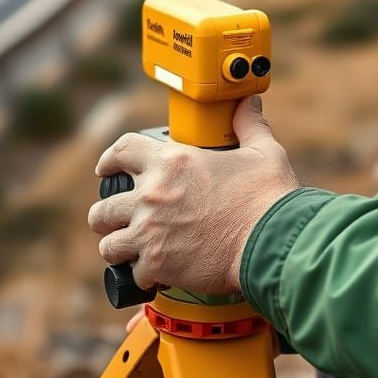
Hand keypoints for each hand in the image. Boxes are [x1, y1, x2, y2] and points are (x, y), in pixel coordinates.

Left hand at [88, 95, 299, 294]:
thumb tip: (250, 103)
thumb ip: (249, 125)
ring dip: (120, 246)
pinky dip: (143, 274)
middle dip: (108, 214)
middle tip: (120, 219)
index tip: (107, 168)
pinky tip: (156, 271)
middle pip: (104, 207)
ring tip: (132, 249)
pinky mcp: (158, 264)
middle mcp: (153, 195)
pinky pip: (132, 273)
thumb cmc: (268, 196)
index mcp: (173, 162)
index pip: (122, 151)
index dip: (110, 159)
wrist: (273, 239)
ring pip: (109, 244)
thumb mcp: (263, 151)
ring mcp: (151, 232)